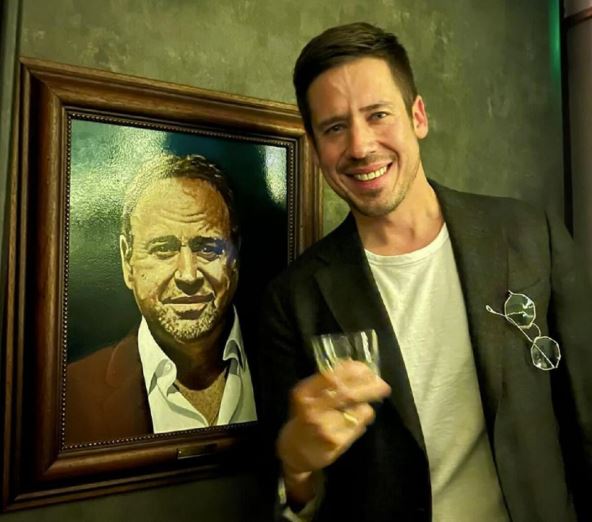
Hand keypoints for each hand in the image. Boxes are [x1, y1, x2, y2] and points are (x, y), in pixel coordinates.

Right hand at [277, 361, 390, 504]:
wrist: (295, 451)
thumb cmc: (305, 417)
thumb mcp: (308, 395)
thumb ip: (328, 382)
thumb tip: (357, 366)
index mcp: (304, 392)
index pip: (332, 376)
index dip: (353, 370)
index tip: (367, 369)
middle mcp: (313, 408)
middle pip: (348, 393)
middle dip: (370, 387)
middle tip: (383, 385)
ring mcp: (326, 426)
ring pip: (359, 410)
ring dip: (365, 406)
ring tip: (358, 409)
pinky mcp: (337, 441)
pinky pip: (360, 425)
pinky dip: (363, 420)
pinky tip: (354, 422)